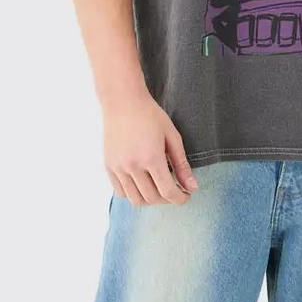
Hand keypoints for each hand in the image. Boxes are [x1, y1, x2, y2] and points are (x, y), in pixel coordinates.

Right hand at [102, 87, 198, 205]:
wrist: (122, 101)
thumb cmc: (150, 115)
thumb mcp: (172, 135)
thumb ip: (182, 164)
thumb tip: (192, 187)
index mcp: (151, 157)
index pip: (167, 192)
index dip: (180, 199)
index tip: (186, 196)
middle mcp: (133, 166)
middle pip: (152, 198)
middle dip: (167, 199)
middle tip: (175, 190)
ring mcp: (118, 168)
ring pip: (135, 200)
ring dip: (150, 200)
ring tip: (158, 189)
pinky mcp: (108, 166)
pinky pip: (121, 192)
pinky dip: (133, 194)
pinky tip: (142, 183)